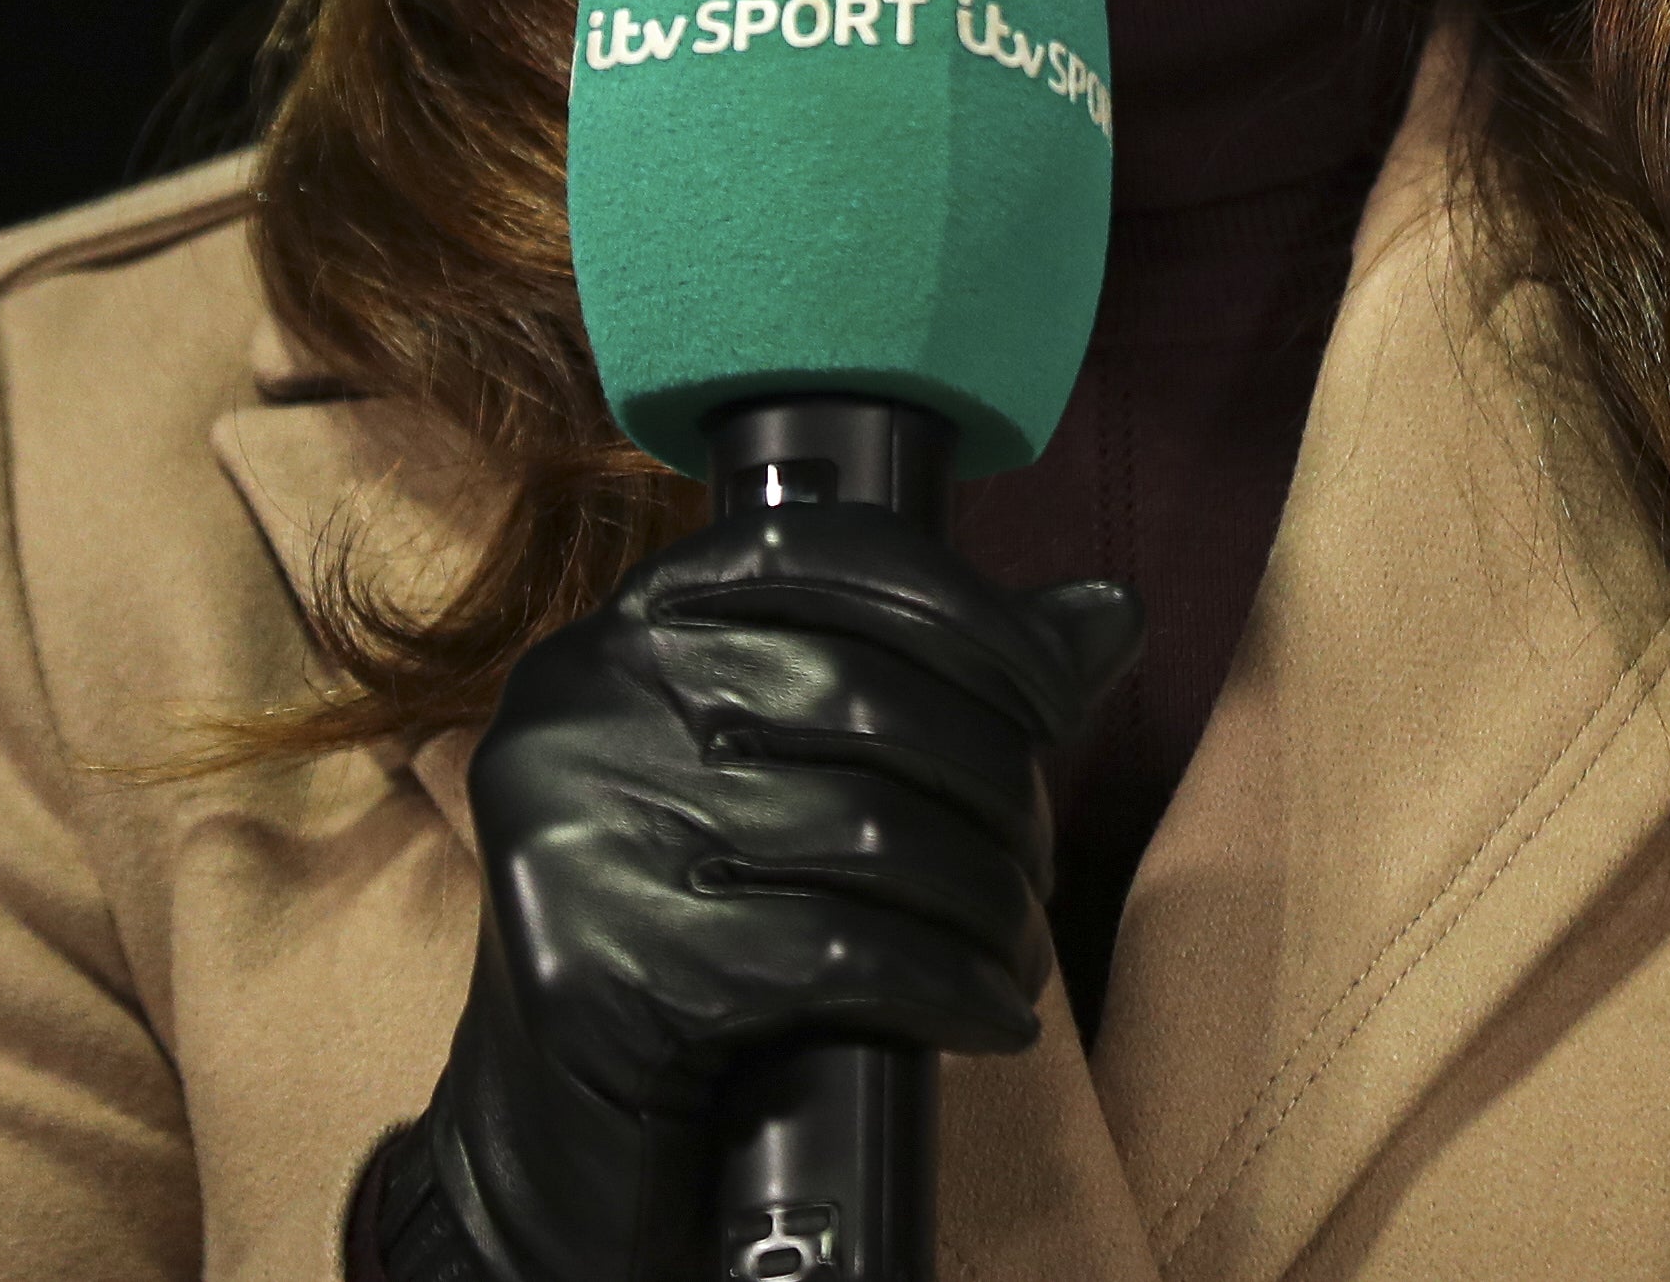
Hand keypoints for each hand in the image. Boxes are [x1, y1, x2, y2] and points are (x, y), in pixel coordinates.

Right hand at [372, 498, 1138, 1281]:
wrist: (557, 1116)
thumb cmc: (698, 916)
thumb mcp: (790, 776)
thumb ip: (939, 679)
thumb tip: (1112, 615)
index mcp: (635, 624)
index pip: (828, 554)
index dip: (969, 614)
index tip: (1056, 700)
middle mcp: (587, 697)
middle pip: (862, 698)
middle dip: (995, 788)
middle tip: (1039, 866)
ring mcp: (582, 827)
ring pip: (868, 833)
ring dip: (985, 904)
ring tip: (1022, 950)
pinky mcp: (603, 963)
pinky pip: (838, 958)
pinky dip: (947, 989)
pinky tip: (994, 1018)